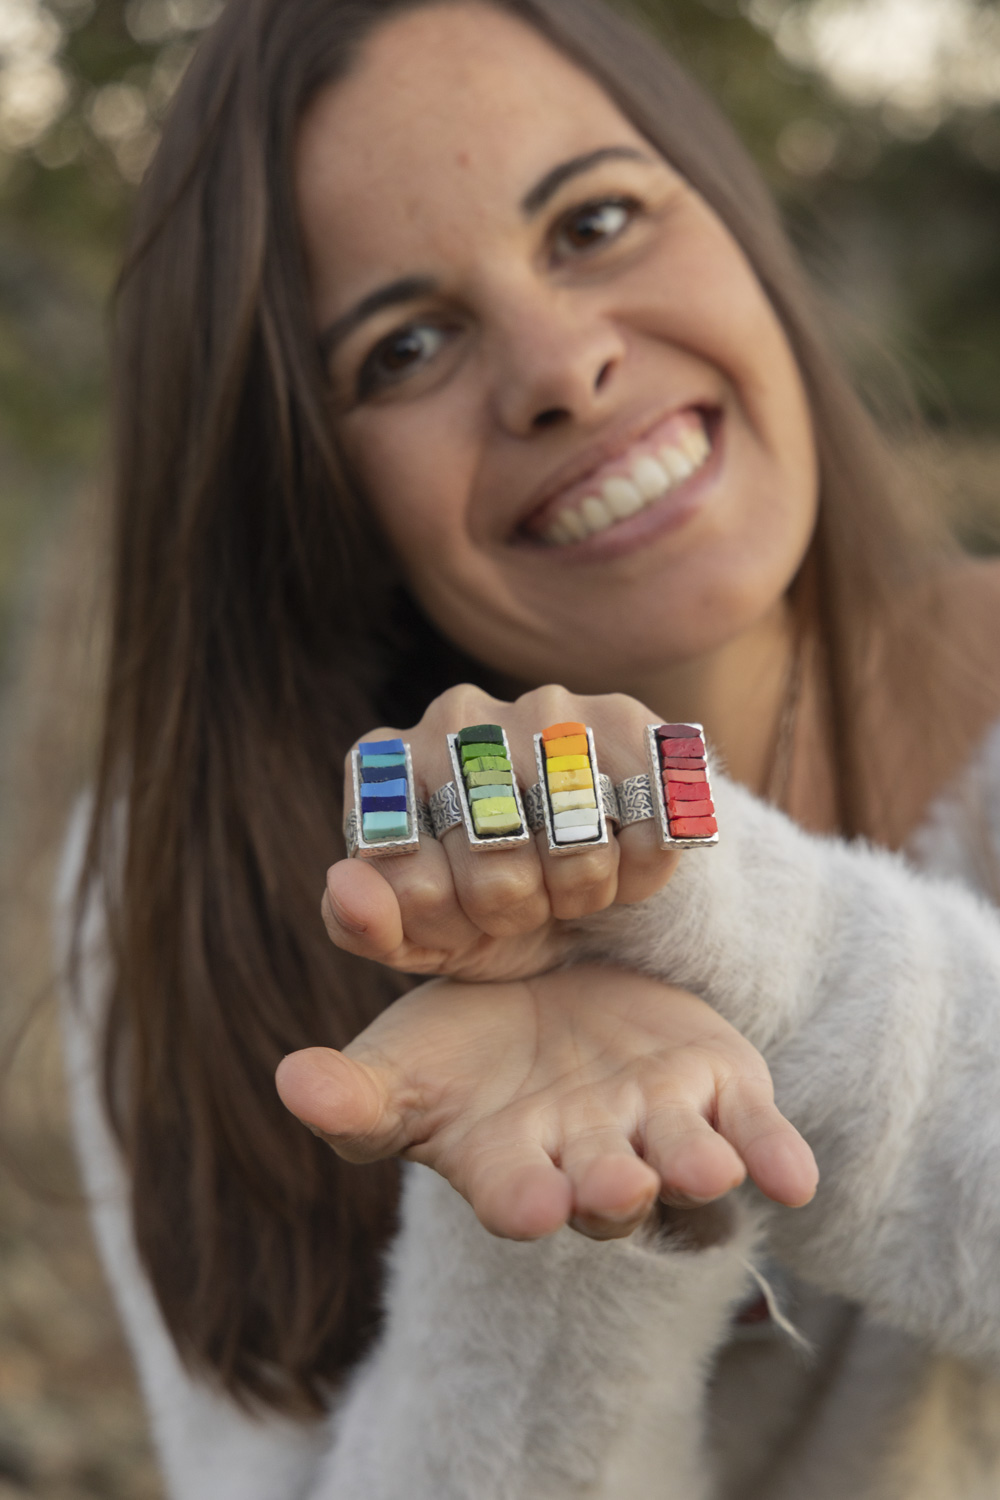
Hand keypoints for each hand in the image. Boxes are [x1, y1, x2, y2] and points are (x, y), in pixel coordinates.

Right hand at [275, 965, 817, 1240]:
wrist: (548, 993)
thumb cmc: (462, 1047)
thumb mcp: (403, 1062)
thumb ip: (357, 1089)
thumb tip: (290, 1083)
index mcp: (512, 1159)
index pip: (516, 1192)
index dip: (524, 1199)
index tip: (526, 1200)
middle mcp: (592, 1156)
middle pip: (607, 1188)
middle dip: (612, 1192)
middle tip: (612, 1186)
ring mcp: (659, 1127)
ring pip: (685, 1165)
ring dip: (696, 1171)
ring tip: (705, 1166)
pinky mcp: (717, 1089)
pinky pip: (753, 1133)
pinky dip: (775, 1154)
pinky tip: (794, 1175)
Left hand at [327, 684, 680, 982]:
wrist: (585, 868)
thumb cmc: (481, 900)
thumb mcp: (416, 933)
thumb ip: (360, 924)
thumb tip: (346, 883)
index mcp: (384, 763)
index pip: (413, 886)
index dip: (450, 925)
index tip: (466, 916)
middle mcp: (456, 715)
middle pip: (496, 868)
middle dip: (517, 912)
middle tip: (529, 904)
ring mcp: (543, 706)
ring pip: (574, 840)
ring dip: (583, 890)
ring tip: (573, 884)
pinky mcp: (626, 715)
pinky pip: (648, 818)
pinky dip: (643, 867)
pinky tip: (625, 859)